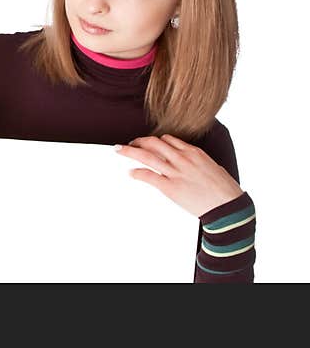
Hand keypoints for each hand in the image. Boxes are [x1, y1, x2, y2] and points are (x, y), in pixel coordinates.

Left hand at [114, 134, 243, 216]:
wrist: (229, 208)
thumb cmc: (225, 191)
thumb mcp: (212, 167)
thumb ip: (197, 162)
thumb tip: (189, 162)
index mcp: (194, 152)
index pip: (168, 139)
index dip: (155, 140)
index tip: (148, 143)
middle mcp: (183, 159)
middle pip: (154, 143)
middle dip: (138, 141)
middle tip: (128, 144)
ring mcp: (175, 172)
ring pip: (146, 155)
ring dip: (130, 151)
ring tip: (119, 150)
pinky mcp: (170, 187)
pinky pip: (148, 176)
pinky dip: (136, 173)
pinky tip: (131, 173)